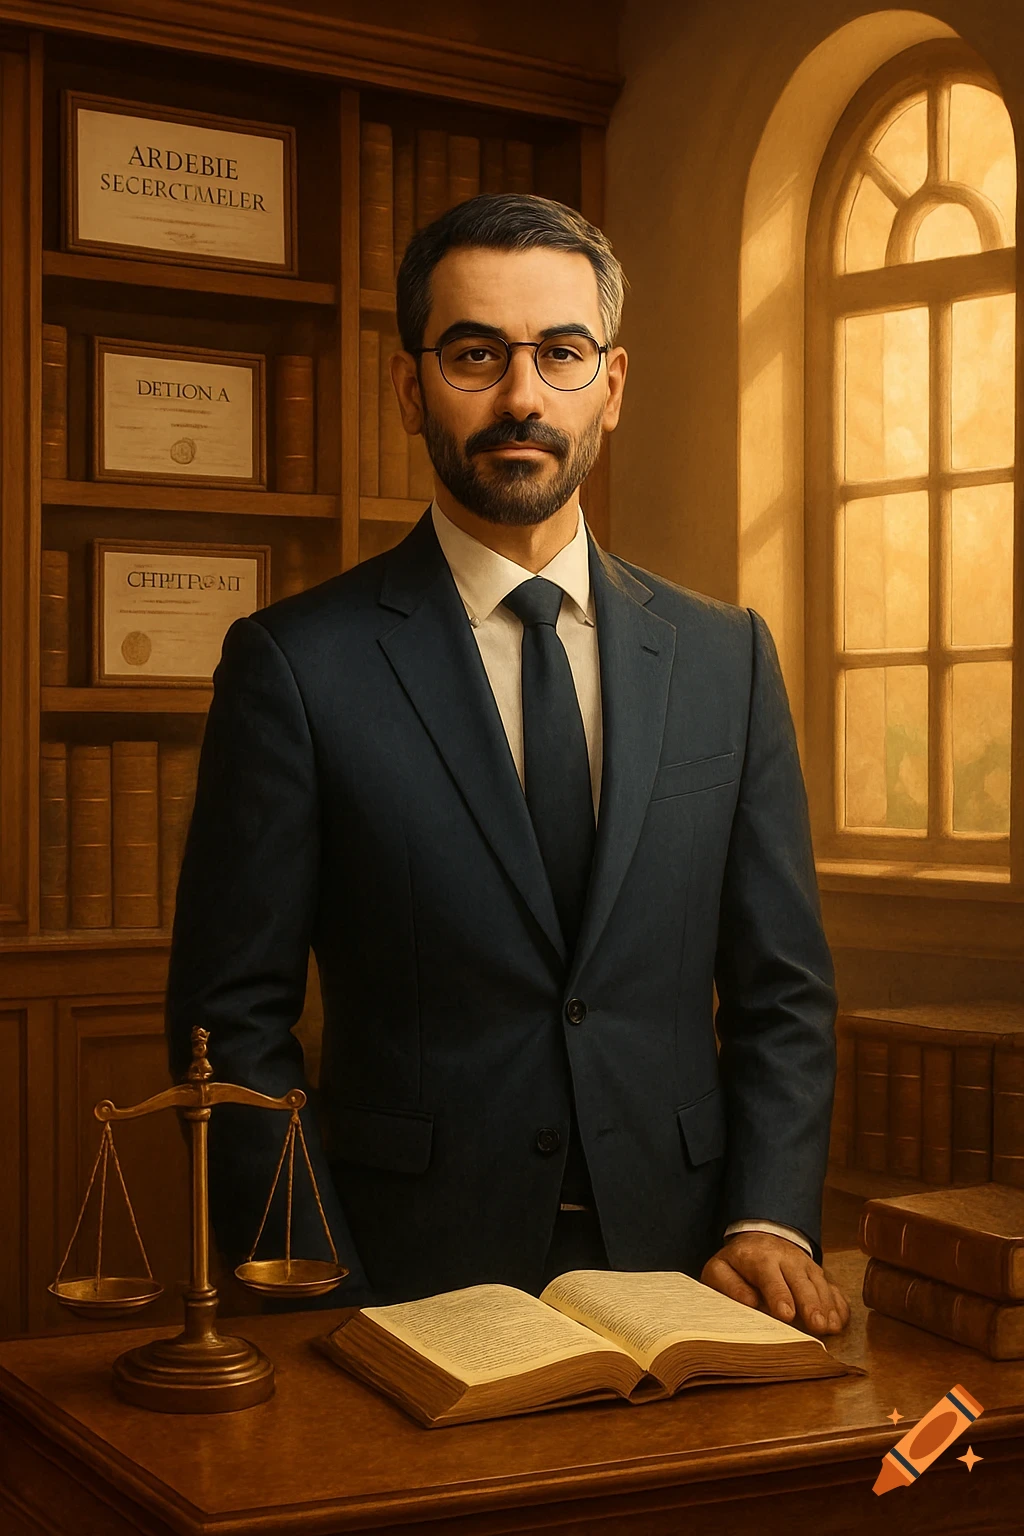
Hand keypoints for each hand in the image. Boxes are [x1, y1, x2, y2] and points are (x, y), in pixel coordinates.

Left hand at [700, 1231, 850, 1335]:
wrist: (760, 1239)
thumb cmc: (738, 1263)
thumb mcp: (720, 1269)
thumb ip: (729, 1285)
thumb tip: (749, 1302)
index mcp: (760, 1257)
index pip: (770, 1276)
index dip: (779, 1294)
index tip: (786, 1314)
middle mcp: (787, 1259)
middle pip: (801, 1281)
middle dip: (810, 1303)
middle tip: (816, 1325)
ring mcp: (806, 1266)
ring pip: (820, 1285)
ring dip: (826, 1306)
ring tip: (830, 1327)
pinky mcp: (818, 1275)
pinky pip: (832, 1288)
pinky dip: (838, 1304)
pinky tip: (840, 1321)